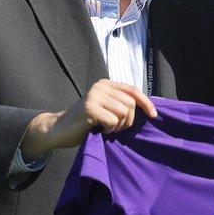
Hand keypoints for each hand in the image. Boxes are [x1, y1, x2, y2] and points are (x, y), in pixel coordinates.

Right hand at [21, 79, 156, 158]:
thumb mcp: (106, 109)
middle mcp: (101, 86)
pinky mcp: (90, 108)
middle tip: (115, 128)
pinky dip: (109, 130)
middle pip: (131, 104)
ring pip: (123, 112)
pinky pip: (112, 121)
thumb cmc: (86, 123)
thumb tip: (149, 109)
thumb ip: (121, 104)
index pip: (134, 90)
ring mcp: (95, 96)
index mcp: (106, 84)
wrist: (59, 130)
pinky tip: (99, 130)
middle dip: (128, 121)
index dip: (146, 103)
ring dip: (118, 126)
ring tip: (106, 128)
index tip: (153, 115)